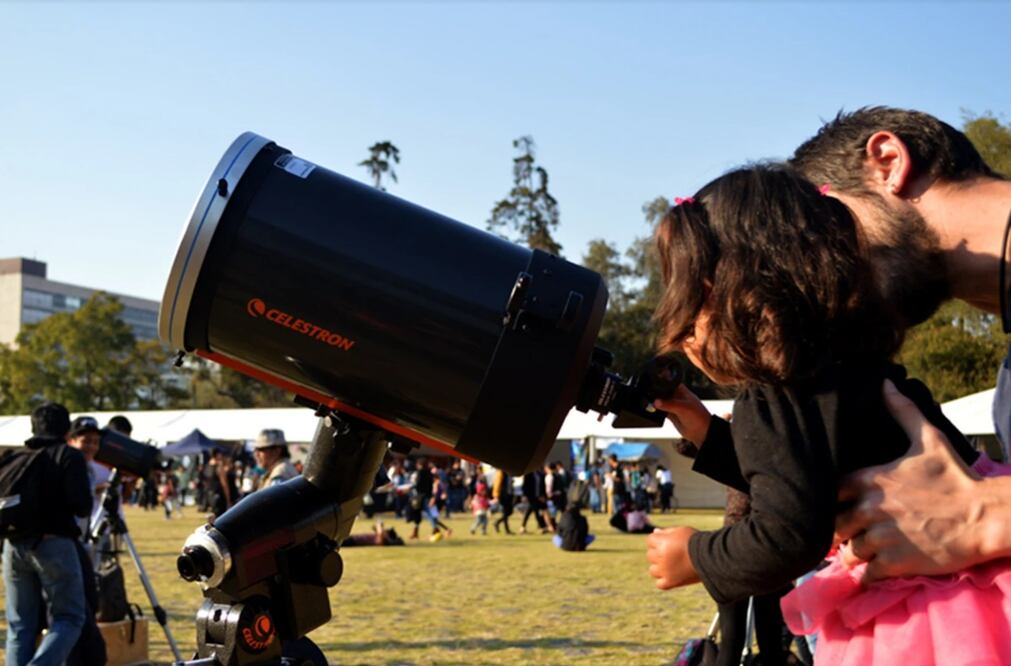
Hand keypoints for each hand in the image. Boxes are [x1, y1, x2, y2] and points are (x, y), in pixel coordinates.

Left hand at [646, 526, 699, 588]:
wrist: (711, 557)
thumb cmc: (696, 541)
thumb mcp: (681, 531)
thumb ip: (666, 532)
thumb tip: (655, 532)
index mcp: (662, 543)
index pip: (650, 540)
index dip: (659, 540)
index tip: (669, 542)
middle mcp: (661, 557)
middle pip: (650, 555)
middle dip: (658, 553)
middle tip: (673, 553)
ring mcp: (665, 571)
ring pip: (653, 570)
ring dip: (659, 567)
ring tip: (672, 565)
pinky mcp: (671, 582)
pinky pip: (659, 584)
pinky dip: (663, 581)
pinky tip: (671, 575)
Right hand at [653, 385, 711, 444]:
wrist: (701, 432)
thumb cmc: (698, 416)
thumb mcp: (683, 408)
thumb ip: (669, 404)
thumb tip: (655, 402)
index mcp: (681, 390)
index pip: (668, 383)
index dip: (660, 382)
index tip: (650, 383)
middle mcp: (676, 396)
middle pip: (662, 392)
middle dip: (655, 394)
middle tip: (647, 395)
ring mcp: (672, 406)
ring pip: (660, 402)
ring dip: (655, 404)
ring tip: (649, 405)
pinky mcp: (670, 415)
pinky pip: (660, 412)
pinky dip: (655, 412)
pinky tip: (651, 412)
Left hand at [835, 379, 997, 581]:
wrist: (987, 515)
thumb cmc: (956, 477)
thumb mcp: (928, 439)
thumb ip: (902, 411)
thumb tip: (884, 382)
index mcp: (870, 480)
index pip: (828, 493)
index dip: (828, 502)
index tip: (838, 506)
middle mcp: (870, 508)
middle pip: (833, 527)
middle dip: (839, 532)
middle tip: (850, 534)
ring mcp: (882, 537)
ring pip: (848, 553)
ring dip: (854, 554)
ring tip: (866, 550)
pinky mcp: (897, 563)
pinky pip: (867, 575)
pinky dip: (869, 574)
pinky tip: (879, 567)